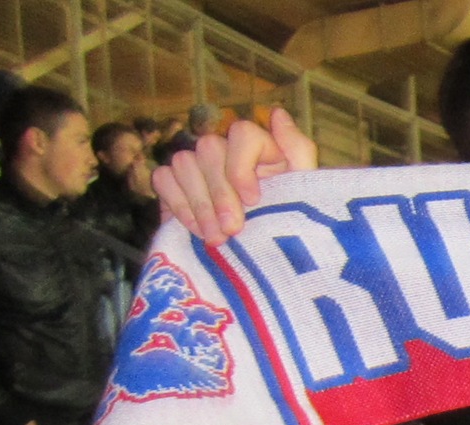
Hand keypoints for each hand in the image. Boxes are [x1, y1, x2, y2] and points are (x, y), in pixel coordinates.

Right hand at [155, 107, 318, 244]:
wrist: (266, 266)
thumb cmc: (291, 228)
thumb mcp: (305, 192)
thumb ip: (298, 151)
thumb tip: (278, 113)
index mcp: (261, 149)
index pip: (243, 133)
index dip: (243, 165)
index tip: (253, 200)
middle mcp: (227, 152)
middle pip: (210, 148)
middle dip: (220, 193)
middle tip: (232, 230)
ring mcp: (198, 166)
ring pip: (184, 162)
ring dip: (200, 204)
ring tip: (218, 239)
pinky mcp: (175, 185)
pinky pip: (163, 178)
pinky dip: (179, 205)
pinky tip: (198, 231)